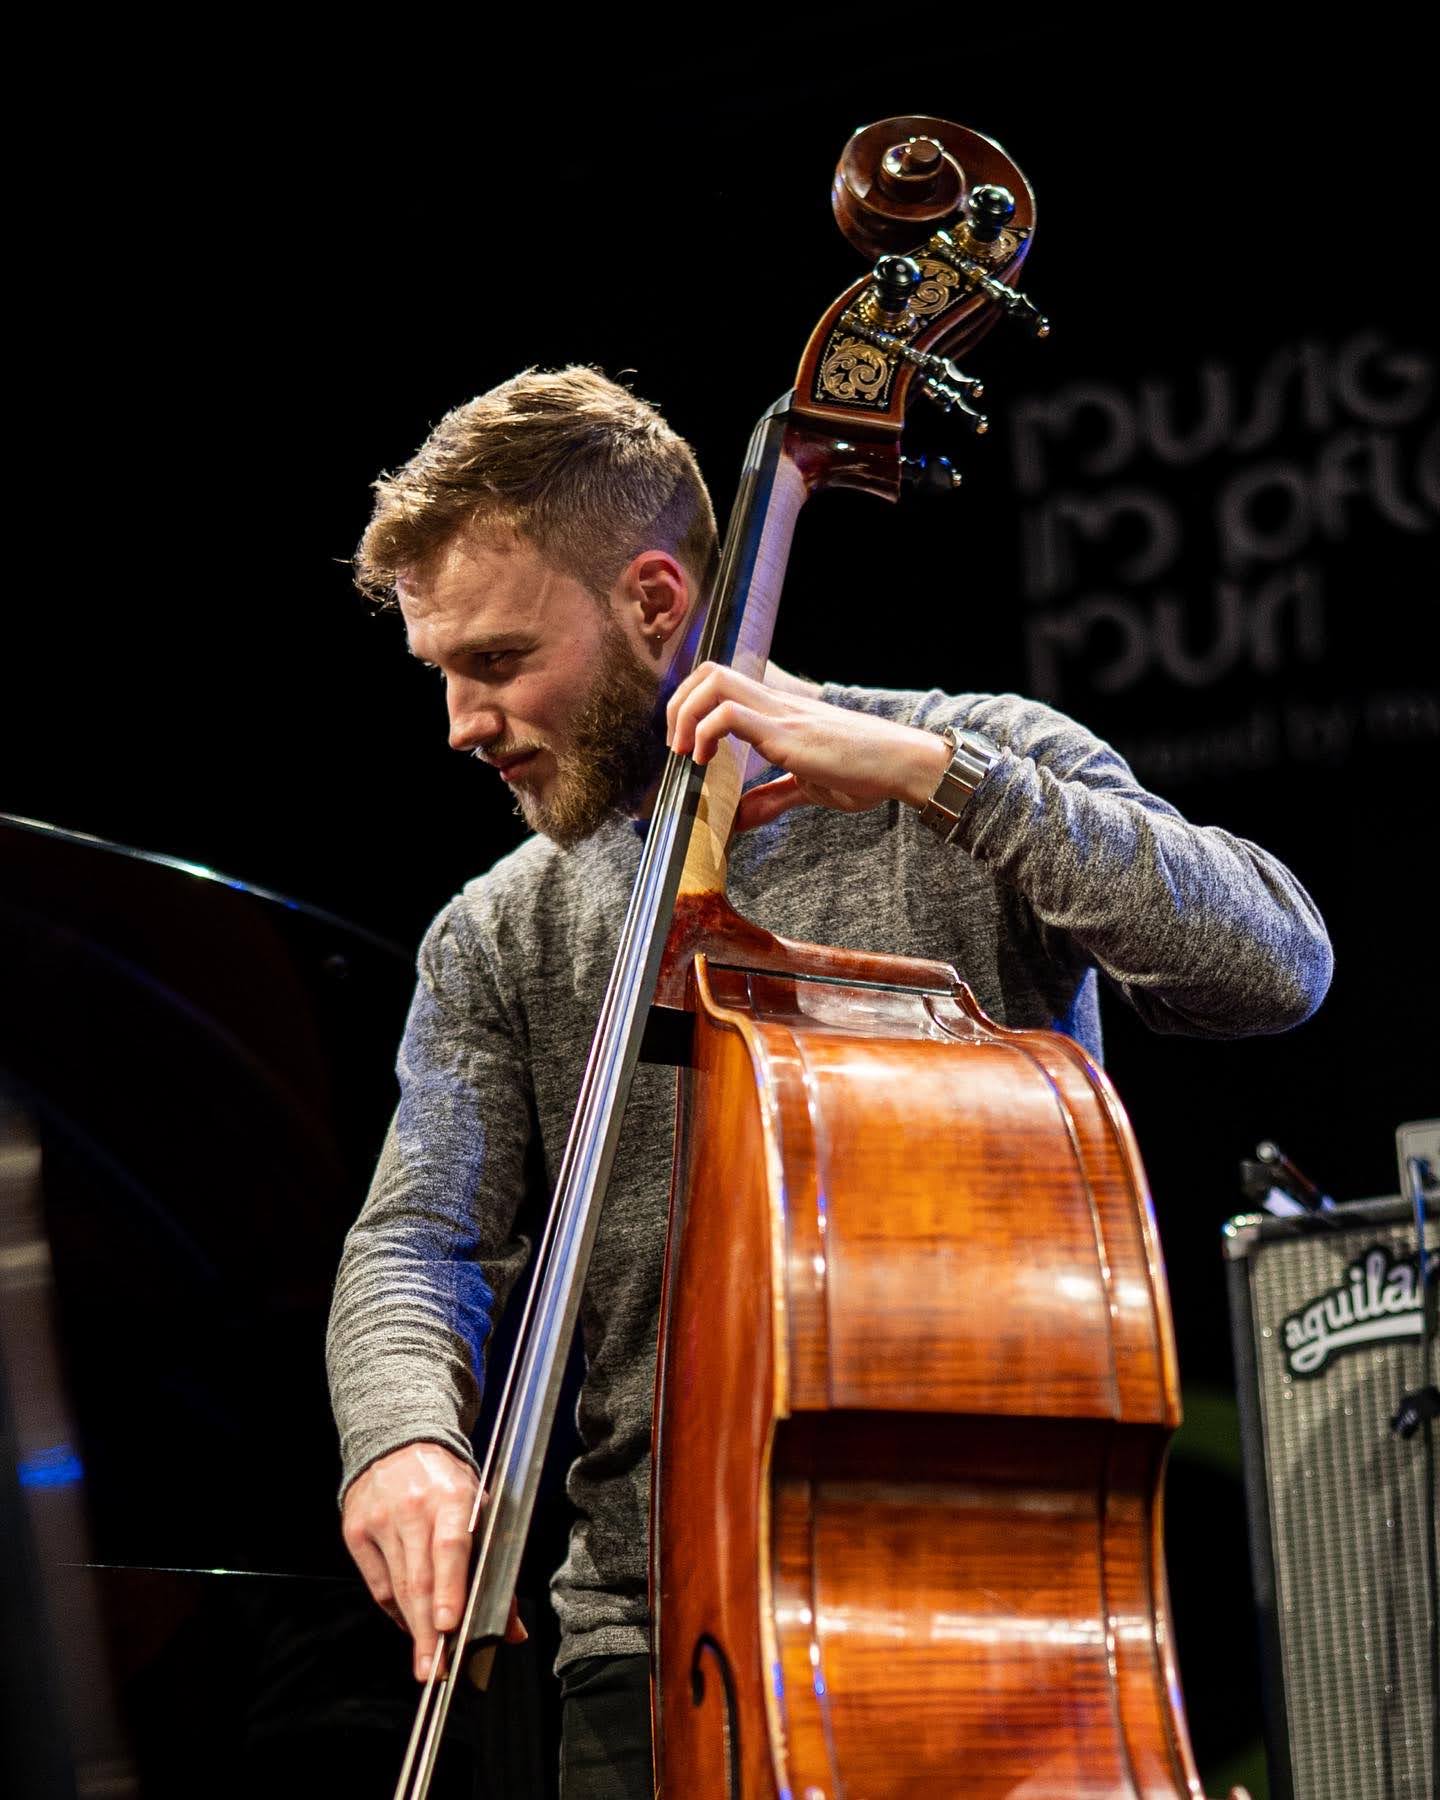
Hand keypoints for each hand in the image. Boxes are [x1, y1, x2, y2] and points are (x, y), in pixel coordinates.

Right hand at [341, 1441, 526, 1680]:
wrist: (397, 1443)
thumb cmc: (446, 1482)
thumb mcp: (480, 1508)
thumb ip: (497, 1567)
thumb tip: (513, 1630)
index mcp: (451, 1496)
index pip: (451, 1546)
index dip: (451, 1588)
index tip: (451, 1625)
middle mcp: (412, 1507)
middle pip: (420, 1578)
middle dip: (429, 1630)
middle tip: (436, 1669)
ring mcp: (380, 1520)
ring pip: (398, 1587)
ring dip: (414, 1628)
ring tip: (427, 1660)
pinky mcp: (356, 1532)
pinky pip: (378, 1585)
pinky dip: (396, 1611)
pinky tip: (411, 1624)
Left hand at [665, 662, 950, 832]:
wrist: (903, 764)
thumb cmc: (866, 771)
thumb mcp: (809, 787)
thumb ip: (772, 799)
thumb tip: (739, 821)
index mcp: (778, 712)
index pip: (722, 682)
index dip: (692, 704)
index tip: (686, 746)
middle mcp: (775, 704)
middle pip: (708, 671)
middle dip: (678, 704)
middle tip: (678, 748)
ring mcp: (779, 715)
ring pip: (714, 683)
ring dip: (687, 715)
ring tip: (688, 754)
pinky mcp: (786, 734)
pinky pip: (730, 715)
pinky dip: (706, 733)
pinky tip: (707, 763)